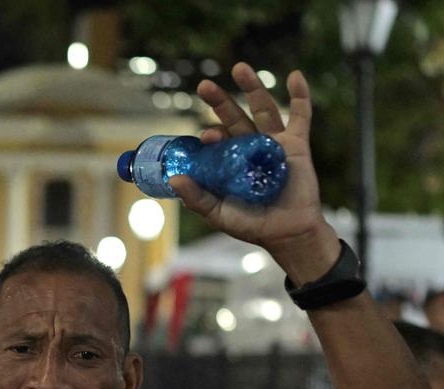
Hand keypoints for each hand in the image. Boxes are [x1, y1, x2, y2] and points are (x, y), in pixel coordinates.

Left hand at [169, 63, 335, 272]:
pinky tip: (294, 76)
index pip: (216, 140)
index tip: (205, 136)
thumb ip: (197, 198)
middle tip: (204, 87)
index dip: (210, 134)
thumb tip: (174, 179)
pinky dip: (300, 95)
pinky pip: (301, 116)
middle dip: (220, 102)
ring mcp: (273, 143)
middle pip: (234, 117)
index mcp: (229, 161)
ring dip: (253, 88)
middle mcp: (249, 147)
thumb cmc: (251, 224)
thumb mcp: (218, 214)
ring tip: (239, 69)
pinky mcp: (297, 145)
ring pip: (263, 109)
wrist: (288, 233)